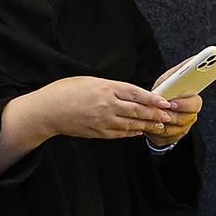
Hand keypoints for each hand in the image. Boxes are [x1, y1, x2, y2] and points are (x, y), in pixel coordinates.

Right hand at [27, 75, 178, 141]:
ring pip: (130, 124)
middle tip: (168, 116)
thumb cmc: (65, 91)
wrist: (47, 111)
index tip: (165, 102)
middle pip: (137, 111)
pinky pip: (119, 134)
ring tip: (159, 126)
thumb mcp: (90, 82)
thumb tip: (130, 93)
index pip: (135, 93)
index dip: (152, 98)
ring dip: (146, 126)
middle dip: (155, 114)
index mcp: (105, 88)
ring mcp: (102, 121)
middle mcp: (106, 105)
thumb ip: (110, 87)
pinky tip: (139, 132)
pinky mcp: (97, 132)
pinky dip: (131, 133)